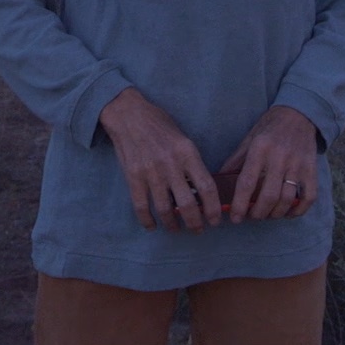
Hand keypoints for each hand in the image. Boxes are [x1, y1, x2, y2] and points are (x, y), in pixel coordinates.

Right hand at [99, 88, 219, 232]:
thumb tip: (200, 192)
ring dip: (172, 225)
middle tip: (197, 229)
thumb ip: (191, 164)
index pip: (207, 187)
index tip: (215, 220)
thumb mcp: (183, 139)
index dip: (213, 208)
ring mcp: (151, 172)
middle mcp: (171, 164)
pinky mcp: (133, 177)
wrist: (128, 114)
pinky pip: (141, 207)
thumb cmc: (160, 125)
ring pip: (165, 209)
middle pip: (188, 204)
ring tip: (176, 229)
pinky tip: (152, 226)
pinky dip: (147, 221)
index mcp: (188, 153)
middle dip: (195, 223)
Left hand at [219, 106, 318, 223]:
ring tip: (267, 215)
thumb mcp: (249, 139)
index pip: (247, 183)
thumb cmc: (270, 127)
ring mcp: (298, 164)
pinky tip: (288, 213)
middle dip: (258, 213)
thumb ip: (235, 160)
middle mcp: (279, 157)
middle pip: (268, 196)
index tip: (235, 218)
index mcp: (260, 149)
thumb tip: (218, 180)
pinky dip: (298, 210)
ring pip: (287, 200)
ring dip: (275, 214)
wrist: (299, 113)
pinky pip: (309, 197)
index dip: (239, 204)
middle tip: (252, 217)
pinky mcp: (312, 169)